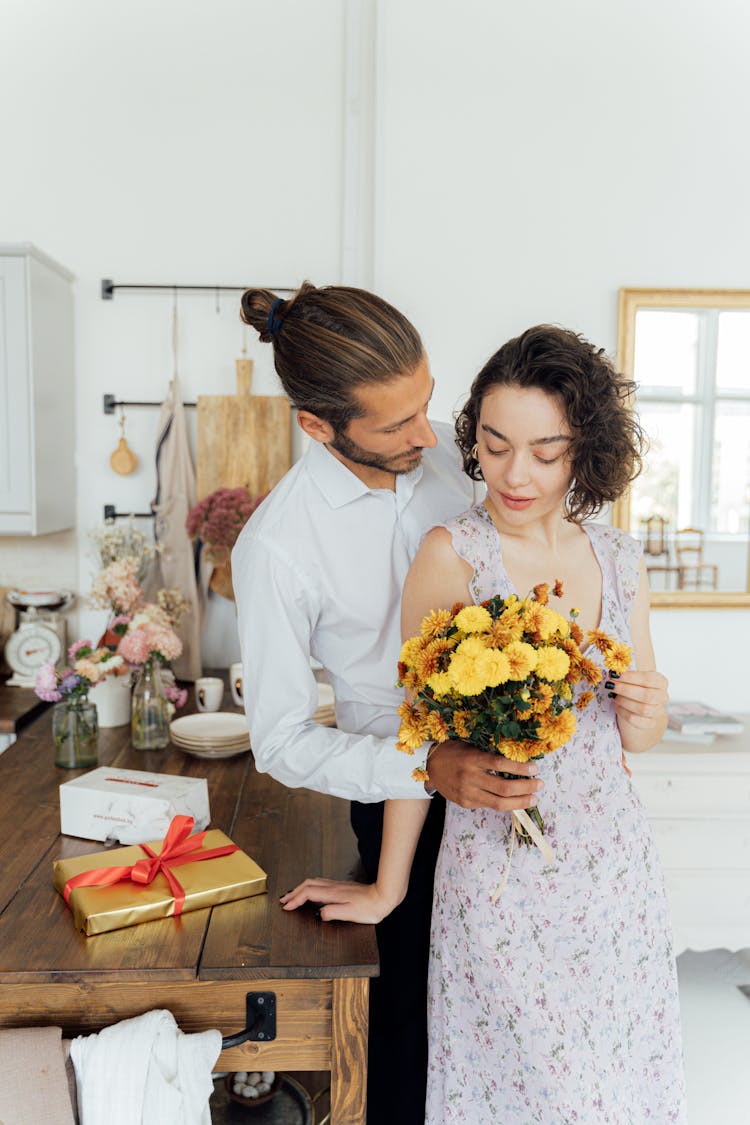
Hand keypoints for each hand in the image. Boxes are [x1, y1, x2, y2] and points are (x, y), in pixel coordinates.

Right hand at [279, 878, 396, 923]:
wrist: (384, 896)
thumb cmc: (370, 907)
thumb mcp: (350, 914)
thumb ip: (332, 913)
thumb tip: (319, 914)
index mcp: (332, 894)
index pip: (308, 894)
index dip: (295, 900)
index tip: (286, 906)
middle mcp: (333, 887)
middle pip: (307, 885)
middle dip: (294, 892)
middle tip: (284, 900)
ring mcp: (337, 885)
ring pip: (313, 882)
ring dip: (301, 888)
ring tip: (293, 895)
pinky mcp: (342, 886)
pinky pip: (320, 883)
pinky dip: (310, 887)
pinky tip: (312, 891)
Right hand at [427, 739, 542, 811]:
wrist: (429, 766)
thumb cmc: (453, 752)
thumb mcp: (470, 747)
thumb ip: (489, 754)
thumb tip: (517, 760)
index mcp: (472, 759)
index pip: (501, 764)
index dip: (520, 768)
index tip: (535, 768)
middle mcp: (470, 777)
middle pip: (504, 788)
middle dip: (526, 787)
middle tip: (540, 784)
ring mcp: (468, 793)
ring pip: (499, 803)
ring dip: (520, 802)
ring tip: (533, 798)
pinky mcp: (466, 803)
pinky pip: (489, 805)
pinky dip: (504, 803)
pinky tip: (515, 800)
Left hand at [607, 669, 667, 729]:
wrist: (640, 708)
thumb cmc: (635, 688)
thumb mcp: (633, 678)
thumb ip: (626, 674)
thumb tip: (614, 671)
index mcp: (661, 682)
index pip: (648, 679)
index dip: (630, 677)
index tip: (614, 674)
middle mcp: (662, 697)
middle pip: (646, 695)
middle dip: (625, 689)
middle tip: (610, 685)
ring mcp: (657, 711)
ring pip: (643, 709)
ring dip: (624, 701)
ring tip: (613, 695)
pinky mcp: (650, 723)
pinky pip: (636, 719)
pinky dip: (623, 712)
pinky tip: (616, 705)